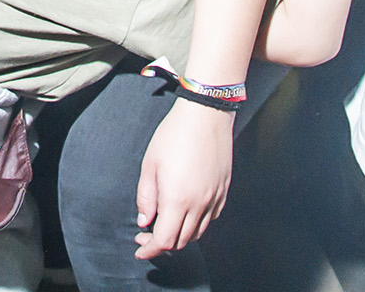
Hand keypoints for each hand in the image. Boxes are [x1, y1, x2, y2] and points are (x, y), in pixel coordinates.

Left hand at [134, 99, 233, 258]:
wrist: (205, 115)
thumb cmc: (174, 135)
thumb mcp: (150, 164)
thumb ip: (146, 197)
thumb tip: (145, 220)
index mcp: (177, 199)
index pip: (165, 240)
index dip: (150, 249)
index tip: (140, 248)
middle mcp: (199, 204)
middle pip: (182, 241)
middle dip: (162, 244)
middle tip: (146, 235)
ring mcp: (215, 198)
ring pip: (198, 233)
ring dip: (180, 236)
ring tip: (166, 224)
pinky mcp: (224, 191)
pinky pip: (211, 218)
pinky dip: (197, 224)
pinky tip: (186, 212)